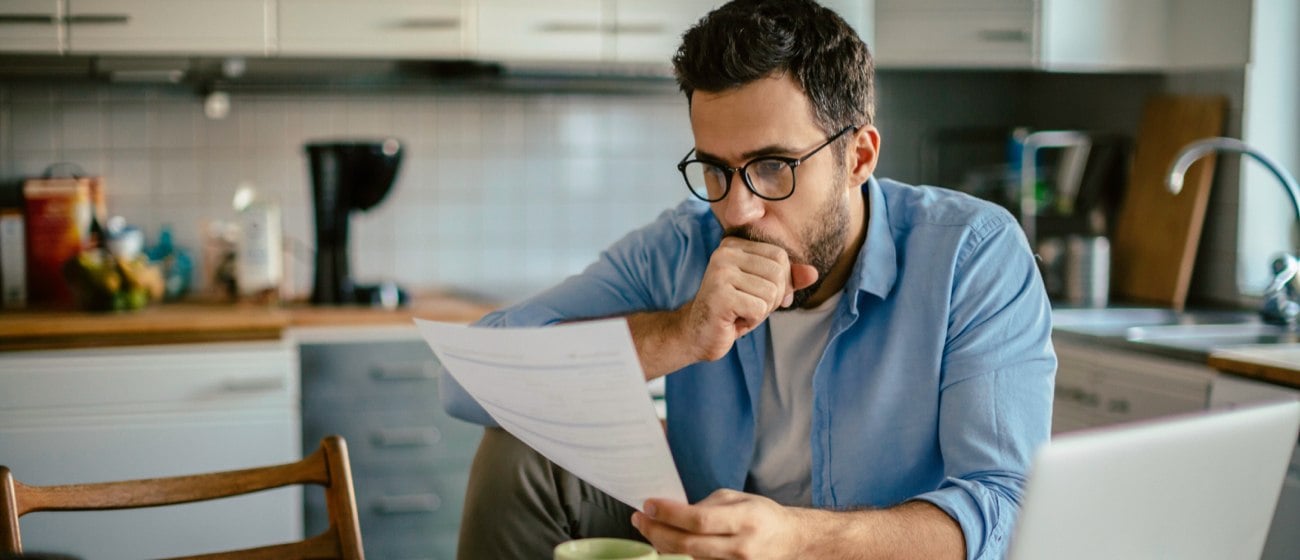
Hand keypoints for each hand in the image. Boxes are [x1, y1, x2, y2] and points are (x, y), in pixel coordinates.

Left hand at [631, 489, 808, 559]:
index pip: (699, 520)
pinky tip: (666, 544)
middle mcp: (740, 547)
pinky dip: (677, 556)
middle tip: (639, 519)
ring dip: (662, 545)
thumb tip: (671, 512)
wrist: (790, 541)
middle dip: (657, 531)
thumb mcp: (737, 499)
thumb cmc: (761, 515)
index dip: (669, 514)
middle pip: (688, 545)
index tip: (648, 505)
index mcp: (745, 520)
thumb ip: (706, 506)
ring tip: (650, 529)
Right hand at [683, 238, 818, 361]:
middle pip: (778, 273)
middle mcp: (724, 253)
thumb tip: (813, 273)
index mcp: (734, 245)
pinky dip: (752, 320)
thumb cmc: (733, 310)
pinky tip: (734, 319)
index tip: (760, 296)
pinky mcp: (720, 295)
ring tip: (740, 312)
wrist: (698, 334)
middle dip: (773, 298)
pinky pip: (760, 308)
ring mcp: (720, 273)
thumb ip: (788, 279)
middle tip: (749, 306)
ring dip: (761, 310)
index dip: (781, 281)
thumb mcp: (764, 290)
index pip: (780, 256)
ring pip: (771, 292)